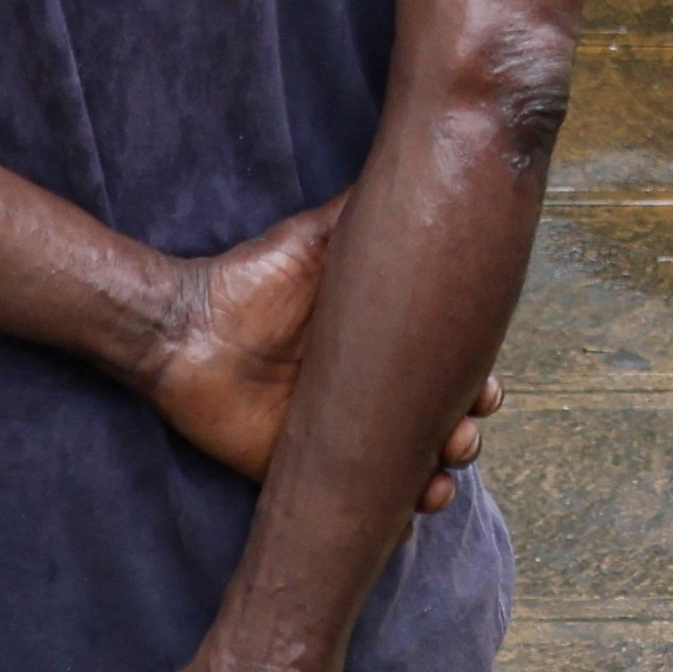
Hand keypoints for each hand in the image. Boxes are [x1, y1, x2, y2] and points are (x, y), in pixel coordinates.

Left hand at [127, 201, 499, 500]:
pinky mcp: (307, 476)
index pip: (450, 368)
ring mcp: (344, 437)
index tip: (483, 387)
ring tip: (435, 482)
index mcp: (386, 342)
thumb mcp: (322, 239)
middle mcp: (372, 391)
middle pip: (441, 422)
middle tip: (458, 435)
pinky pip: (361, 506)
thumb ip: (368, 209)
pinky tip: (405, 516)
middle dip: (463, 435)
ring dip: (437, 480)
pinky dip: (392, 519)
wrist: (189, 332)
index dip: (476, 382)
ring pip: (412, 470)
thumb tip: (420, 152)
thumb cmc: (256, 281)